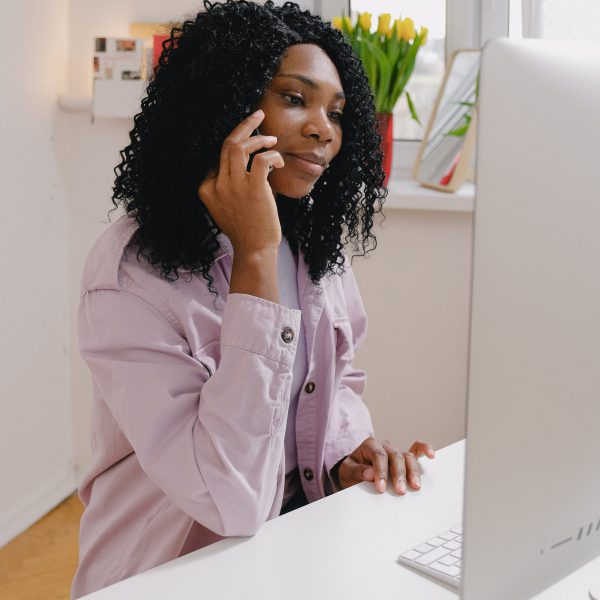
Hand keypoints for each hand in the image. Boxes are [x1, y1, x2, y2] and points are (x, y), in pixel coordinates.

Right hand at [197, 109, 284, 256]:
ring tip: (271, 139)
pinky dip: (272, 156)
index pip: (216, 156)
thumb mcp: (225, 206)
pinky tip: (279, 162)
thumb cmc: (244, 229)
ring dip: (258, 137)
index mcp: (205, 188)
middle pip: (226, 144)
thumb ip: (227, 185)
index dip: (234, 143)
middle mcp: (217, 185)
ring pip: (240, 146)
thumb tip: (243, 163)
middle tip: (258, 115)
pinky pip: (262, 159)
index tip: (247, 138)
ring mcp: (234, 186)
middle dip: (244, 126)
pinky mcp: (254, 189)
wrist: (254, 249)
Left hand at [336, 438, 434, 494]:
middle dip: (398, 474)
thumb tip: (369, 474)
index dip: (381, 472)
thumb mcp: (347, 472)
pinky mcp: (404, 458)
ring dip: (413, 471)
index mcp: (369, 445)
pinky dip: (424, 449)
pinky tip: (431, 455)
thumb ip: (357, 471)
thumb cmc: (352, 471)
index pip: (378, 456)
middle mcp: (384, 446)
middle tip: (400, 490)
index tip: (380, 488)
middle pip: (395, 456)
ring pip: (407, 456)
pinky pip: (416, 450)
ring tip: (415, 486)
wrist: (353, 472)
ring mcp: (395, 451)